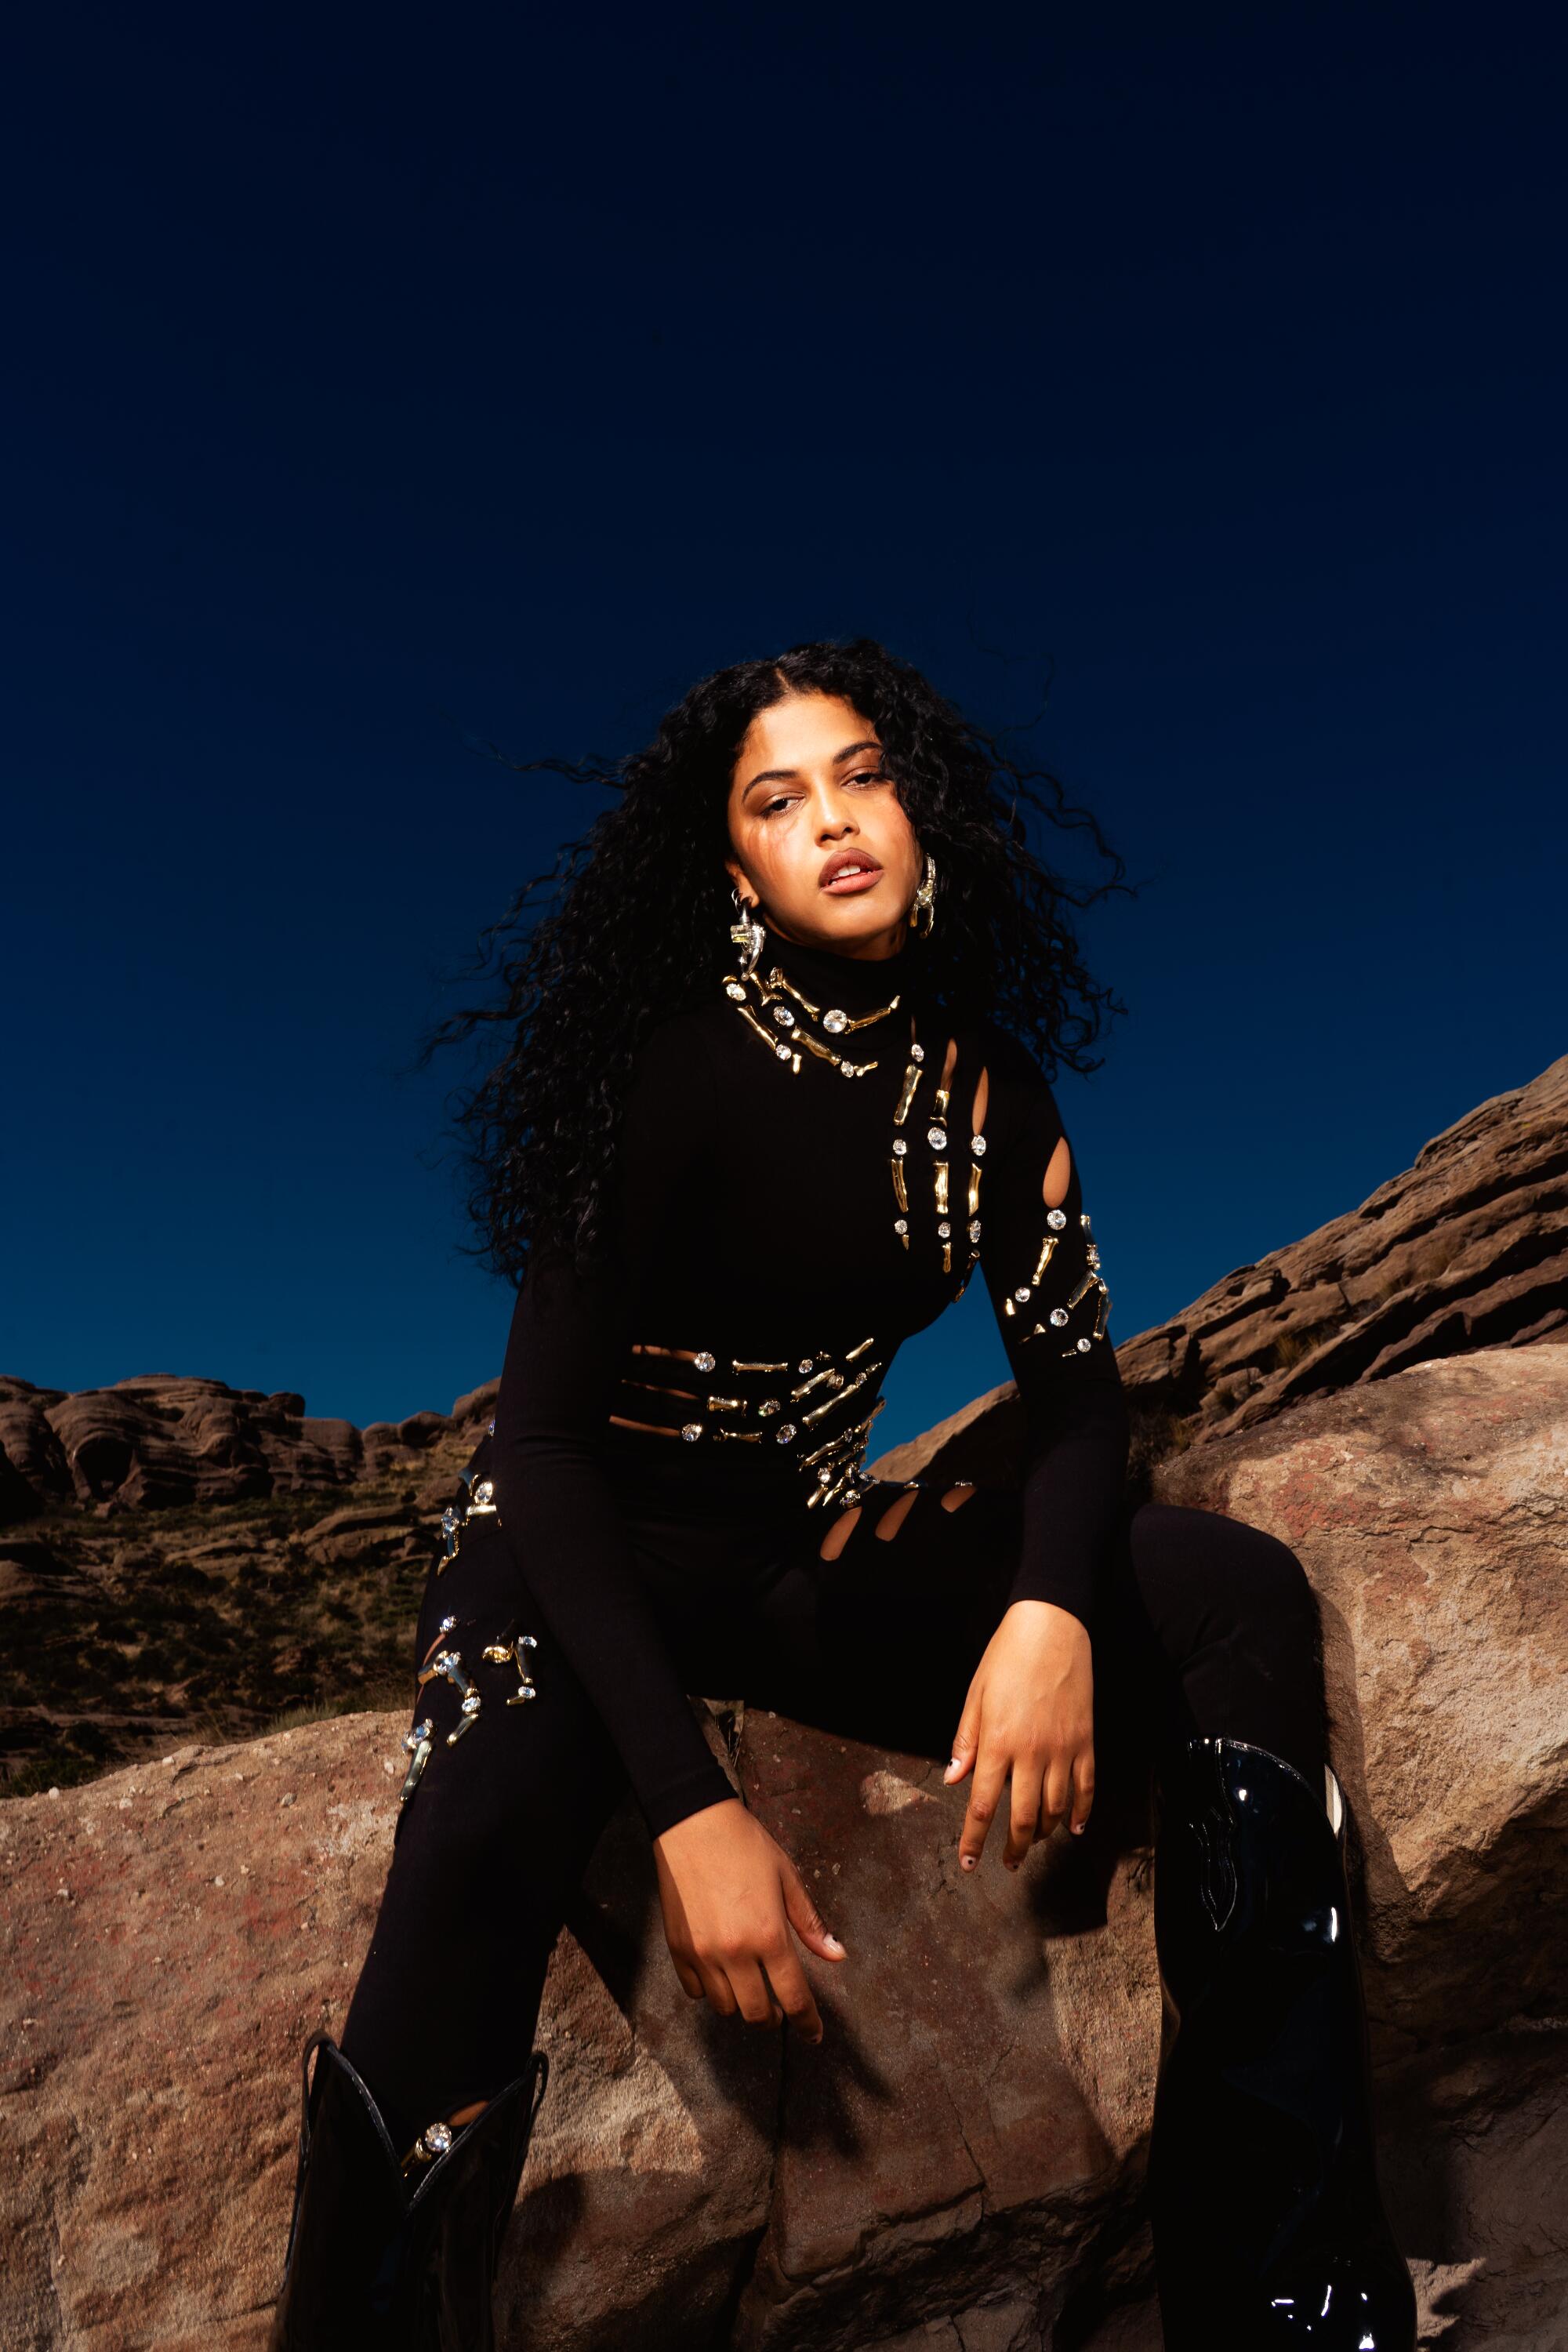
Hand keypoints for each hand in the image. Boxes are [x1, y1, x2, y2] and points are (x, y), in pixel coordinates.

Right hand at [651, 1795, 845, 2042]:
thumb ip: (810, 1923)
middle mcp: (735, 1952)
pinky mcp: (678, 1949)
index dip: (807, 2023)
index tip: (814, 2035)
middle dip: (773, 2018)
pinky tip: (720, 1971)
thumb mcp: (786, 1877)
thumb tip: (837, 1956)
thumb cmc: (745, 1845)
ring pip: (725, 2007)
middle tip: (779, 2008)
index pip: (793, 1997)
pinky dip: (710, 1990)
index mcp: (768, 1935)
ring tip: (749, 1984)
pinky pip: (695, 1991)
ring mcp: (702, 1954)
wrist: (692, 1823)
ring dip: (741, 2003)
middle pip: (756, 2013)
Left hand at [943, 1601, 1093, 1869]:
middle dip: (1014, 1847)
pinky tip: (1073, 1827)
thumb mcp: (976, 1694)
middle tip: (1008, 1863)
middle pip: (1024, 1818)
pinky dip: (1082, 1812)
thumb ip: (966, 1739)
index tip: (969, 1862)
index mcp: (998, 1742)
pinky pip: (1087, 1787)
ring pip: (1057, 1808)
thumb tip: (954, 1777)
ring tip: (1035, 1842)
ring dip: (1045, 1833)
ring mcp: (1063, 1749)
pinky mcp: (1086, 1741)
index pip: (982, 1805)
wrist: (1052, 1627)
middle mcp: (1031, 1752)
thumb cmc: (1007, 1657)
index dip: (974, 1839)